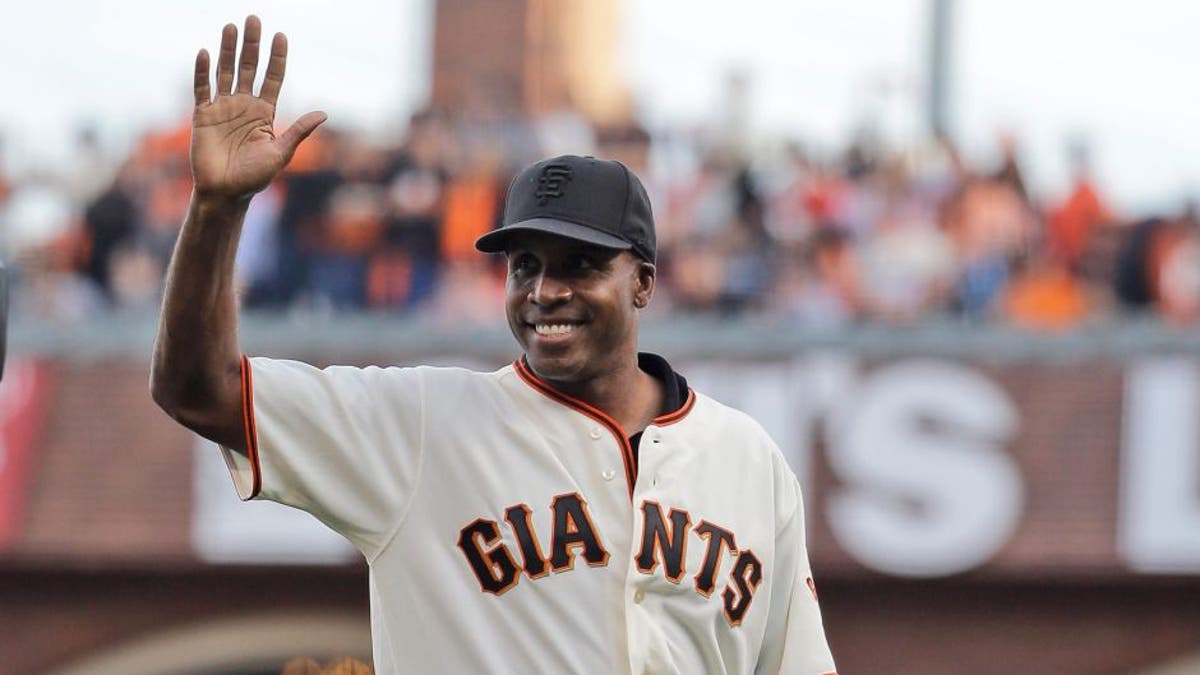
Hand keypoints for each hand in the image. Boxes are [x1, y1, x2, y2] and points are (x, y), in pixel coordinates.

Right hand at [191, 16, 325, 200]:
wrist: (225, 194)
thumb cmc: (254, 178)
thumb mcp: (281, 153)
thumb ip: (298, 131)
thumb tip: (323, 114)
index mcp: (265, 113)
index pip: (272, 78)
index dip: (276, 58)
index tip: (281, 36)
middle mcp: (244, 105)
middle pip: (249, 67)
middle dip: (252, 44)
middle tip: (254, 19)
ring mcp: (223, 108)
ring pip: (225, 71)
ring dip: (227, 50)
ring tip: (231, 27)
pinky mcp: (202, 115)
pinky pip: (202, 88)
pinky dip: (202, 71)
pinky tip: (205, 53)